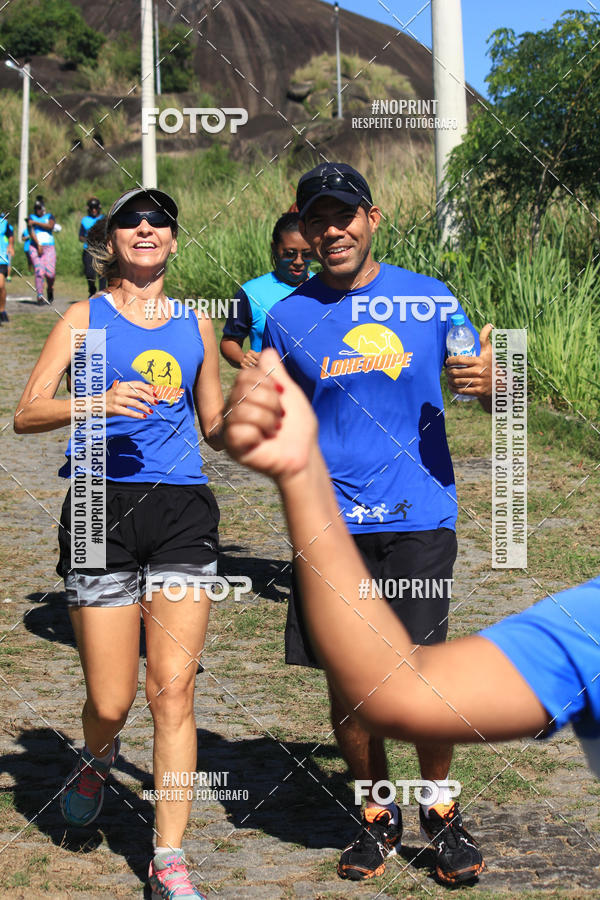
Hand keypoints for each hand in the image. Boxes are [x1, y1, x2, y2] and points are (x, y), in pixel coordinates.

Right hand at [104, 379, 156, 418]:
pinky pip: (128, 412)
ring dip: (145, 407)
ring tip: (151, 411)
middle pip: (139, 393)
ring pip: (135, 403)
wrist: (95, 404)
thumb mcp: (121, 391)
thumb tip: (149, 392)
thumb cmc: (111, 398)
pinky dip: (137, 415)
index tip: (156, 394)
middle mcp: (120, 390)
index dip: (149, 389)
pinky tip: (143, 417)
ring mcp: (117, 399)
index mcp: (123, 385)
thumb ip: (132, 391)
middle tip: (156, 403)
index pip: (139, 385)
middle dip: (149, 398)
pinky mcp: (114, 409)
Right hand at [224, 349, 317, 481]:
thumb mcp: (290, 393)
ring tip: (274, 430)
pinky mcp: (232, 446)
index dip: (269, 385)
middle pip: (244, 389)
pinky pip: (240, 429)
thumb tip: (267, 351)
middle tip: (280, 418)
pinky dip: (259, 434)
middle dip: (271, 402)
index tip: (281, 399)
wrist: (305, 454)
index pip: (246, 375)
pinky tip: (264, 442)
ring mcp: (231, 428)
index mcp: (245, 395)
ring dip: (268, 419)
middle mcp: (234, 409)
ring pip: (243, 409)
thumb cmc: (298, 428)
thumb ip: (277, 373)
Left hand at [446, 323, 492, 396]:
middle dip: (448, 371)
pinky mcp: (478, 392)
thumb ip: (486, 339)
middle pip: (457, 372)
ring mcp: (479, 382)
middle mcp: (479, 372)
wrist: (501, 382)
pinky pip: (461, 391)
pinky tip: (451, 386)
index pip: (460, 360)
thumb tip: (489, 325)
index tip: (447, 361)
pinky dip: (453, 389)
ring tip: (448, 378)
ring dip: (449, 380)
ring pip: (458, 381)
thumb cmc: (492, 364)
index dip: (451, 361)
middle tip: (447, 370)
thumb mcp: (490, 351)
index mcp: (480, 361)